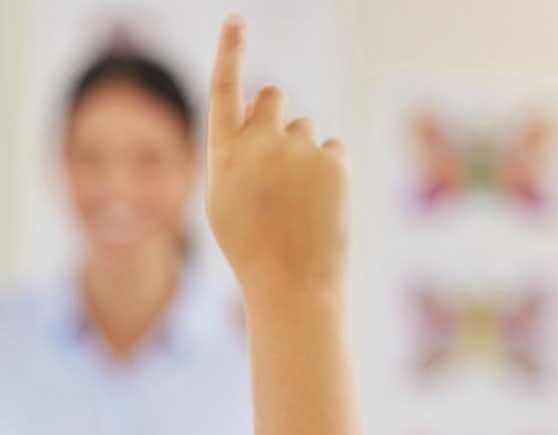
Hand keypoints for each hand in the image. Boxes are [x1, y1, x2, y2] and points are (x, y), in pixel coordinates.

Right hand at [204, 18, 346, 297]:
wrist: (291, 285)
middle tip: (280, 154)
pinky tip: (321, 206)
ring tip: (298, 202)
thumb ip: (235, 151)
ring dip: (303, 155)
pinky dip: (329, 173)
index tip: (236, 21)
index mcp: (224, 154)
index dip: (230, 51)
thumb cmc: (252, 246)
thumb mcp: (227, 199)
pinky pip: (333, 150)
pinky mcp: (333, 161)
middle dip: (276, 113)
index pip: (224, 89)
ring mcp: (298, 150)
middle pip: (273, 96)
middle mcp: (259, 143)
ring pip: (305, 130)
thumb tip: (253, 105)